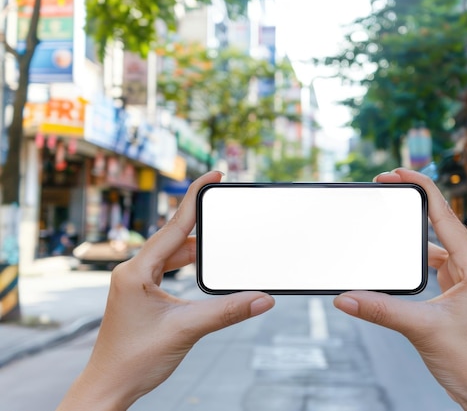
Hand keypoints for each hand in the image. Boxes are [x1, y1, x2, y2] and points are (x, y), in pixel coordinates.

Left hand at [57, 171, 274, 410]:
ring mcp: (135, 282)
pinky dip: (188, 265)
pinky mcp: (141, 293)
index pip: (172, 226)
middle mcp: (133, 271)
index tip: (212, 174)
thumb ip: (227, 311)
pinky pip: (168, 268)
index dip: (194, 197)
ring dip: (197, 249)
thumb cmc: (135, 360)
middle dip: (201, 224)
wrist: (109, 386)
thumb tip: (263, 299)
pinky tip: (203, 269)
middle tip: (225, 209)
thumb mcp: (187, 330)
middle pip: (174, 237)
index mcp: (136, 271)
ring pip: (171, 254)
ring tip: (222, 244)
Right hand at [333, 168, 466, 410]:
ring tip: (386, 218)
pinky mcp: (455, 289)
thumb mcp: (420, 329)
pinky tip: (395, 257)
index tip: (397, 173)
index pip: (446, 215)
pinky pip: (431, 263)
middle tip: (384, 186)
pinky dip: (412, 256)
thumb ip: (380, 310)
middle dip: (413, 202)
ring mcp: (464, 278)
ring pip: (434, 243)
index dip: (422, 188)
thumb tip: (343, 297)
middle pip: (440, 222)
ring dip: (411, 231)